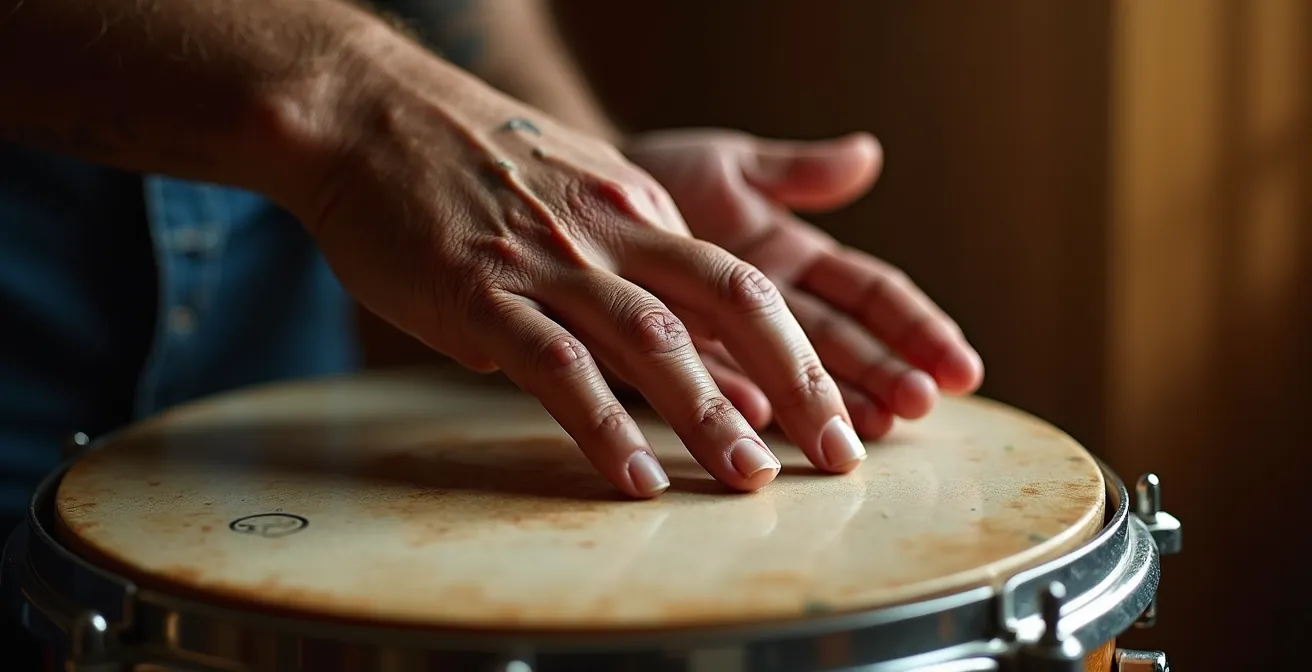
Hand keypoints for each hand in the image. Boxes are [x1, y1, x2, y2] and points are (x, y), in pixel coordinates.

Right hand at [295, 45, 868, 497]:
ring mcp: (550, 260)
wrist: (368, 113)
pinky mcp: (483, 292)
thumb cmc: (469, 165)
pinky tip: (635, 475)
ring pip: (653, 338)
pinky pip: (556, 365)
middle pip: (732, 303)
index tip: (832, 415)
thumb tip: (670, 340)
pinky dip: (601, 424)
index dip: (796, 353)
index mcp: (641, 209)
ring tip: (752, 479)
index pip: (740, 288)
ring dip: (711, 412)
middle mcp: (614, 231)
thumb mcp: (574, 186)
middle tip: (842, 452)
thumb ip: (626, 253)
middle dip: (798, 380)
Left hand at [624, 129, 983, 438]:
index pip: (870, 294)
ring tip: (870, 430)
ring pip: (786, 374)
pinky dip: (733, 399)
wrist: (572, 200)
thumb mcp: (728, 166)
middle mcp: (767, 306)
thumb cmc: (660, 177)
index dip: (916, 328)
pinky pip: (704, 381)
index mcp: (795, 258)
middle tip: (920, 405)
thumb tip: (867, 154)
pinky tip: (761, 421)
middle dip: (884, 374)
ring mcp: (720, 338)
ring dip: (830, 403)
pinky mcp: (665, 358)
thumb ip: (794, 172)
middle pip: (841, 343)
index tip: (959, 366)